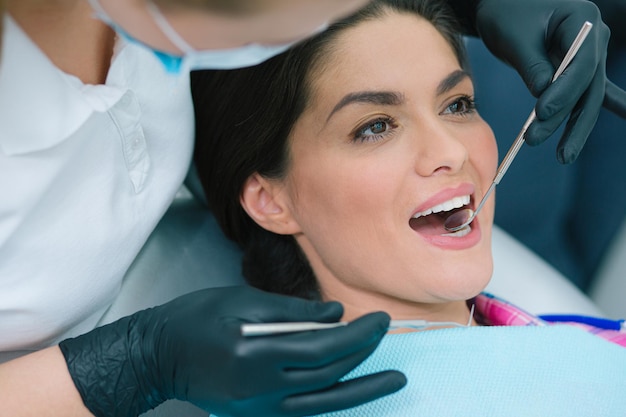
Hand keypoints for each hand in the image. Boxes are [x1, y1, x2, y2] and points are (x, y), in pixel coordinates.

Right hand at [59, 286, 405, 416]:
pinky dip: (333, 403)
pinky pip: (305, 411)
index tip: (379, 320)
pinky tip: (353, 394)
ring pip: (324, 401)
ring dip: (362, 389)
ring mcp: (260, 407)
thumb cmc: (197, 318)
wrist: (159, 355)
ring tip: (393, 380)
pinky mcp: (257, 414)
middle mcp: (263, 388)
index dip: (357, 335)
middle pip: (328, 374)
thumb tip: (334, 314)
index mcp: (258, 353)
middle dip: (363, 353)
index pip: (323, 348)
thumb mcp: (240, 300)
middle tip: (384, 333)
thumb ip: (291, 310)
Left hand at [471, 0, 625, 162]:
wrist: (502, 4)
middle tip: (539, 141)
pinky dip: (598, 109)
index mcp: (582, 21)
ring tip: (562, 156)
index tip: (542, 112)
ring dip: (574, 126)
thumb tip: (544, 97)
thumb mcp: (515, 37)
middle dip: (567, 119)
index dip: (564, 92)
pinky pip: (587, 93)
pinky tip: (621, 119)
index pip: (581, 64)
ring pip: (586, 97)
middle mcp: (593, 38)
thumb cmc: (506, 12)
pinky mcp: (575, 70)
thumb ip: (532, 65)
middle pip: (588, 86)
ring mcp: (588, 55)